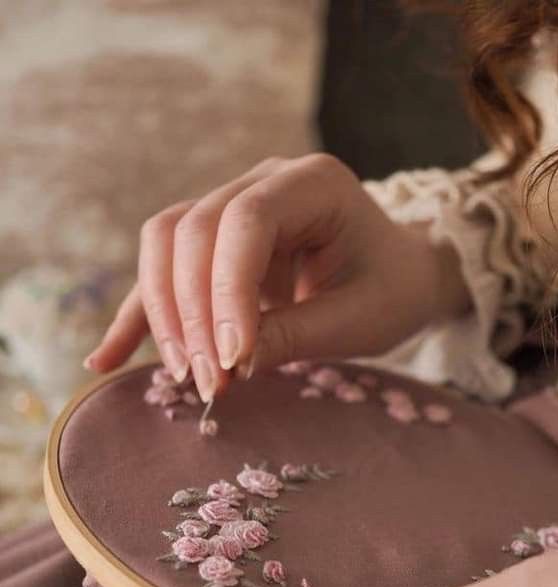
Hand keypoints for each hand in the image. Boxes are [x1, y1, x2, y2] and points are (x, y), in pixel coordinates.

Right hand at [85, 154, 468, 399]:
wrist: (401, 276)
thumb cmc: (391, 291)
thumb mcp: (359, 319)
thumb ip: (294, 335)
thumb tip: (227, 365)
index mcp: (312, 183)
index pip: (245, 222)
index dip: (227, 291)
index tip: (233, 359)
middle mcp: (263, 183)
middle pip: (192, 230)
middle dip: (193, 312)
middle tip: (211, 383)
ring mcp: (233, 207)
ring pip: (165, 244)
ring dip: (164, 314)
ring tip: (183, 377)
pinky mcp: (215, 246)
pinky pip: (165, 274)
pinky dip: (139, 317)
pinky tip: (106, 359)